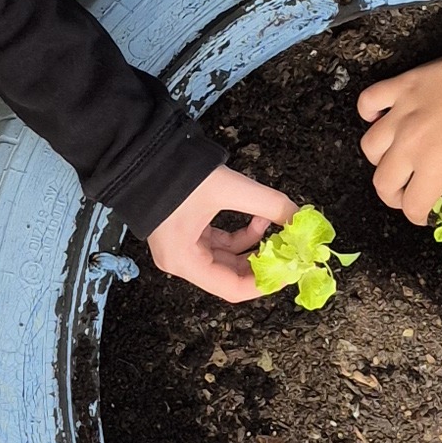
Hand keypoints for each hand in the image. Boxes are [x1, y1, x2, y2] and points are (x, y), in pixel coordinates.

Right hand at [148, 165, 295, 301]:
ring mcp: (183, 248)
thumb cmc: (173, 175)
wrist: (142, 153)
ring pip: (228, 259)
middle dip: (263, 262)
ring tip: (275, 226)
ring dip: (254, 245)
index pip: (232, 289)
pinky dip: (241, 234)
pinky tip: (258, 217)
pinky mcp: (187, 233)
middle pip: (231, 276)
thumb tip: (298, 216)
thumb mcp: (228, 189)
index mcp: (184, 261)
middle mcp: (181, 261)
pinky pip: (220, 243)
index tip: (288, 268)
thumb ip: (269, 203)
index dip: (265, 282)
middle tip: (289, 249)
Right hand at [354, 31, 441, 223]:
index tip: (424, 213)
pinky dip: (370, 113)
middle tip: (407, 192)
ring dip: (381, 158)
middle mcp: (411, 144)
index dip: (417, 215)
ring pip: (370, 146)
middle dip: (393, 195)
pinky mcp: (403, 86)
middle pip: (383, 182)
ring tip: (395, 156)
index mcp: (435, 168)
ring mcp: (403, 113)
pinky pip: (369, 101)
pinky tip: (382, 118)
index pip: (411, 205)